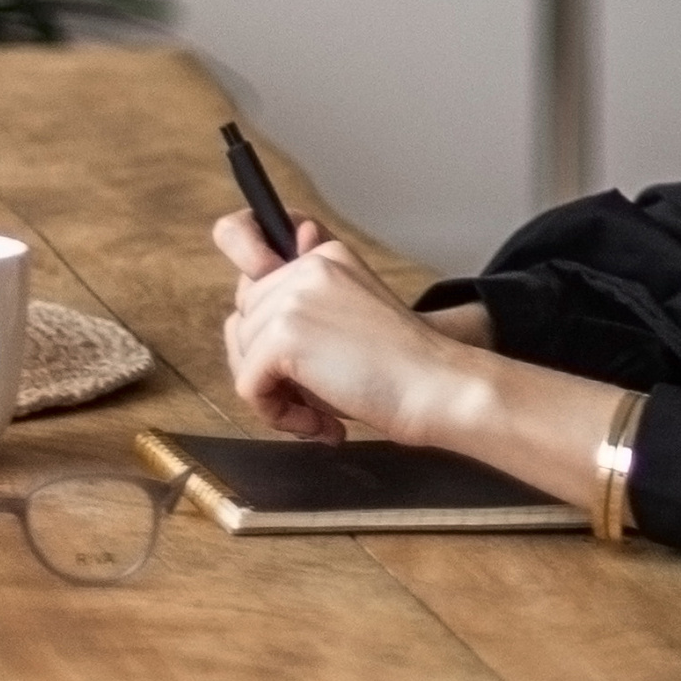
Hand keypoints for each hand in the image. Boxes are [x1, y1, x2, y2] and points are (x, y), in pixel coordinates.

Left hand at [212, 212, 477, 447]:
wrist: (438, 387)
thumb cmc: (402, 370)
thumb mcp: (348, 321)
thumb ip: (300, 313)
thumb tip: (242, 326)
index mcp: (325, 257)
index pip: (257, 276)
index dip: (259, 307)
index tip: (286, 340)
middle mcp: (306, 266)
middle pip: (243, 323)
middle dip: (267, 367)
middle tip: (314, 399)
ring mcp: (293, 297)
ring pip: (242, 356)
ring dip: (275, 396)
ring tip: (323, 413)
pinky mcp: (284, 335)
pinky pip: (248, 387)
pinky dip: (278, 416)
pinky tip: (323, 423)